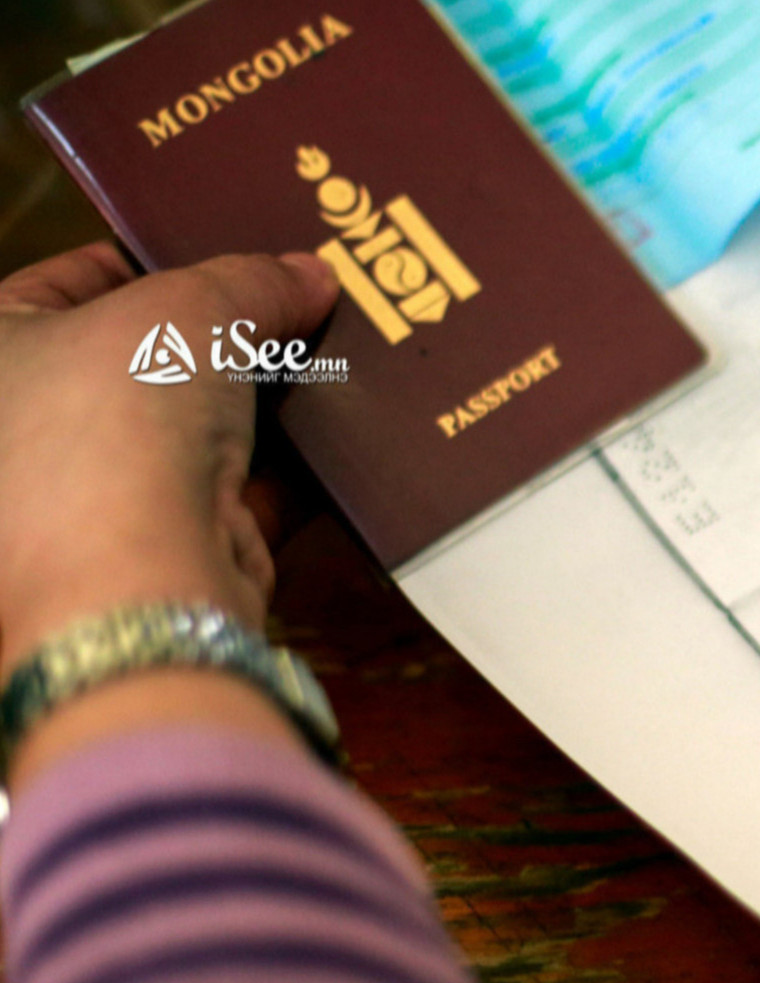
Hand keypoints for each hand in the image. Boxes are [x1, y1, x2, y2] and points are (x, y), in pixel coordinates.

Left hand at [0, 243, 339, 679]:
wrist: (137, 582)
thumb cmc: (119, 415)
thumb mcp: (187, 311)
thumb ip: (253, 281)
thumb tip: (314, 273)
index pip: (71, 282)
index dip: (153, 256)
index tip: (227, 248)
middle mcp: (34, 434)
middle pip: (150, 360)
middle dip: (229, 334)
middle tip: (298, 296)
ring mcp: (106, 502)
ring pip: (204, 431)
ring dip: (269, 400)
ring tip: (337, 349)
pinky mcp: (178, 552)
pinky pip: (245, 494)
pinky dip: (296, 468)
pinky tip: (349, 430)